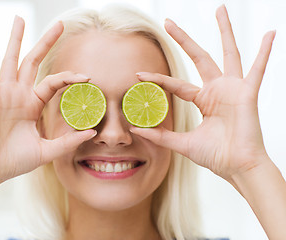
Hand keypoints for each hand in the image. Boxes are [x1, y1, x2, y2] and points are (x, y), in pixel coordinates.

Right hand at [0, 16, 95, 186]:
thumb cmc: (15, 161)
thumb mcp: (47, 151)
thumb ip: (68, 141)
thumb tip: (92, 133)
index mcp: (32, 105)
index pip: (54, 83)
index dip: (69, 77)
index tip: (87, 76)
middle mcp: (20, 94)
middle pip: (35, 62)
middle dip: (46, 43)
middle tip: (60, 25)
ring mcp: (4, 92)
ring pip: (12, 59)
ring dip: (16, 38)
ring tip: (20, 18)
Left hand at [131, 5, 274, 181]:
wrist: (237, 168)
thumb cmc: (216, 156)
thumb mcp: (183, 143)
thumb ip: (161, 136)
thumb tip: (136, 129)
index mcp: (204, 100)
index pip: (177, 84)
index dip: (158, 79)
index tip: (138, 76)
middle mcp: (217, 90)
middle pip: (199, 57)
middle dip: (184, 40)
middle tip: (168, 21)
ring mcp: (233, 89)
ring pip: (228, 54)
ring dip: (225, 31)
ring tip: (220, 9)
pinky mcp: (247, 93)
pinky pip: (258, 70)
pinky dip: (265, 52)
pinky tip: (270, 34)